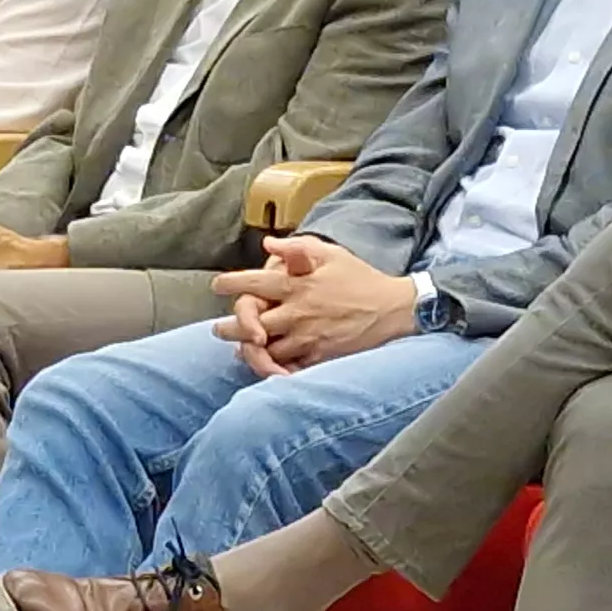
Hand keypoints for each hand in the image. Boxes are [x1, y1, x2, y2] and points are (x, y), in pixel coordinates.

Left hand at [214, 234, 419, 368]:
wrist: (393, 309)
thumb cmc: (361, 278)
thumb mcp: (331, 254)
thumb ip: (298, 248)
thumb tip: (268, 244)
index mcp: (298, 284)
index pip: (254, 283)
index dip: (231, 284)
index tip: (218, 285)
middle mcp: (297, 311)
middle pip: (251, 322)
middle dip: (230, 327)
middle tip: (219, 329)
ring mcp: (307, 336)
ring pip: (265, 348)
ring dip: (249, 348)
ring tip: (241, 347)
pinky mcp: (318, 355)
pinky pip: (288, 366)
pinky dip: (273, 366)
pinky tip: (267, 363)